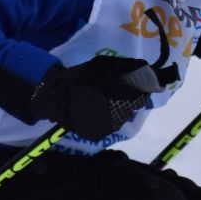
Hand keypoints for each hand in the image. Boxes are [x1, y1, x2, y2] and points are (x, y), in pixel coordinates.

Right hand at [31, 56, 162, 141]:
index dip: (142, 90)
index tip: (137, 85)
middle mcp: (116, 115)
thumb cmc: (81, 77)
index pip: (142, 96)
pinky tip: (98, 110)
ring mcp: (107, 128)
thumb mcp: (103, 64)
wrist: (56, 96)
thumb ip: (126, 66)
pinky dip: (108, 118)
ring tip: (105, 101)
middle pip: (132, 107)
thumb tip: (144, 66)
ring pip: (122, 118)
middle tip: (117, 91)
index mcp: (119, 96)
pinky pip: (110, 125)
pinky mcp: (98, 135)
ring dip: (118, 109)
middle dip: (129, 99)